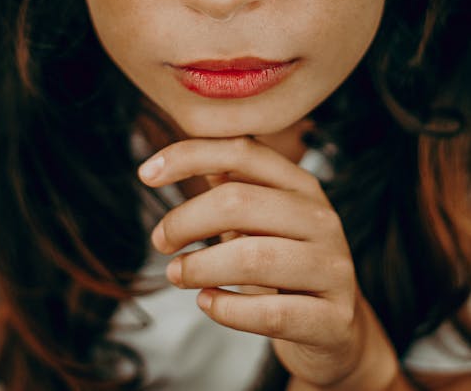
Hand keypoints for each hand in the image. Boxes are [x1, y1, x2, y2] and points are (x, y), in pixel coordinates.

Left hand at [138, 136, 396, 387]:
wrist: (335, 329)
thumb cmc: (284, 265)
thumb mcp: (260, 220)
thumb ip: (230, 187)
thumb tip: (172, 160)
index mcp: (301, 185)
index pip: (242, 151)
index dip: (189, 156)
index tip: (145, 174)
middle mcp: (321, 218)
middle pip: (239, 201)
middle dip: (186, 219)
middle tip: (160, 240)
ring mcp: (333, 267)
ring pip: (253, 258)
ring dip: (201, 267)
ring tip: (176, 274)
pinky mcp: (334, 318)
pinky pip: (271, 313)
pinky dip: (228, 310)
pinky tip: (208, 304)